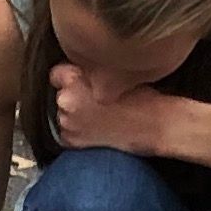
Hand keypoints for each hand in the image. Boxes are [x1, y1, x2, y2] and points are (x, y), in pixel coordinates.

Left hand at [47, 62, 172, 157]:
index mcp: (74, 79)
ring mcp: (68, 123)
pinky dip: (77, 131)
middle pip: (61, 93)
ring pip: (63, 112)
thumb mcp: (114, 71)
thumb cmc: (141, 97)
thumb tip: (79, 68)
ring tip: (99, 114)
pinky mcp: (72, 141)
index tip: (82, 80)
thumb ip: (90, 69)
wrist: (154, 125)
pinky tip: (96, 128)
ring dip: (75, 113)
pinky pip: (66, 132)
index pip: (56, 73)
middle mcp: (66, 101)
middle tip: (96, 99)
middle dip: (74, 94)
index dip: (71, 76)